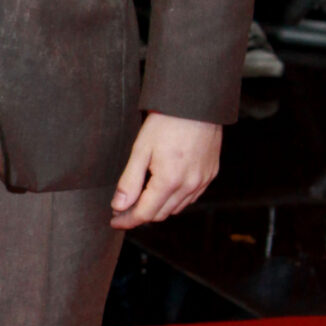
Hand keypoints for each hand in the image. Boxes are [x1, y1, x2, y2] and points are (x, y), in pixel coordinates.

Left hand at [109, 112, 221, 229]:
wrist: (196, 104)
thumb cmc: (167, 122)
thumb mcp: (141, 150)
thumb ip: (129, 181)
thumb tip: (119, 206)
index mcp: (169, 180)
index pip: (145, 213)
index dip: (127, 220)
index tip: (114, 221)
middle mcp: (189, 185)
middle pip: (161, 214)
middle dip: (140, 215)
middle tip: (122, 209)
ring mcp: (202, 181)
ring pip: (176, 208)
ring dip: (158, 208)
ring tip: (141, 199)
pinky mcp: (210, 174)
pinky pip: (191, 197)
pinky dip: (175, 199)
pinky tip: (164, 190)